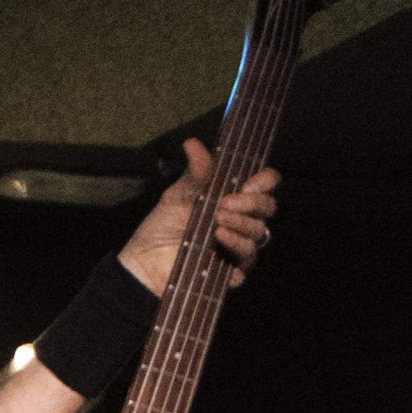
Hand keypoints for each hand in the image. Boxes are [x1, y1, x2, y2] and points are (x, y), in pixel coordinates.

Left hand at [118, 137, 279, 296]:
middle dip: (252, 202)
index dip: (265, 181)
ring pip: (259, 231)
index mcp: (232, 198)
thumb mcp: (177, 196)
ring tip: (217, 221)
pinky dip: (236, 244)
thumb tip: (193, 143)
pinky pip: (247, 257)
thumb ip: (194, 173)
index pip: (265, 184)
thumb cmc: (162, 227)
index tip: (250, 182)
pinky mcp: (233, 269)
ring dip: (241, 223)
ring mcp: (238, 245)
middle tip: (227, 202)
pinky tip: (219, 237)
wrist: (144, 263)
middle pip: (267, 207)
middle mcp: (240, 220)